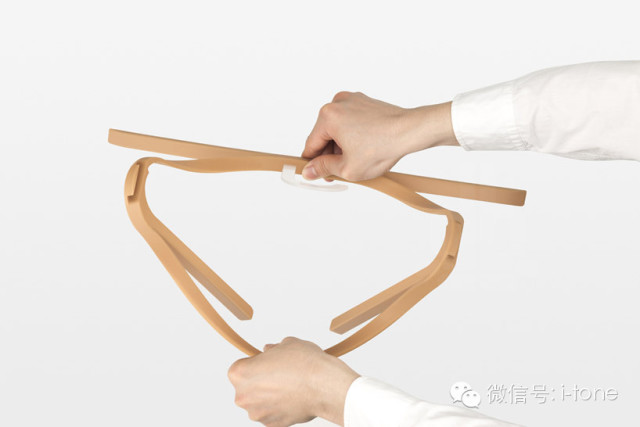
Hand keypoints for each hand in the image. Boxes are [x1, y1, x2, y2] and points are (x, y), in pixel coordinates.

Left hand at [227, 337, 359, 426]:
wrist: (323, 385)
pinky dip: (280, 408)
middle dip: (260, 381)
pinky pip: (272, 414)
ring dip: (270, 396)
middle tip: (280, 374)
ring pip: (260, 402)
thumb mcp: (286, 344)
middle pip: (247, 387)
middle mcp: (243, 396)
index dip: (255, 363)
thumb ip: (272, 349)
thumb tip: (268, 351)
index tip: (267, 363)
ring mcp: (257, 414)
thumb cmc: (304, 363)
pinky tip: (294, 397)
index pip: (240, 367)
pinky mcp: (272, 425)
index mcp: (239, 373)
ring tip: (290, 386)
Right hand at [301, 91, 457, 181]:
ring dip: (341, 146)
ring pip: (337, 129)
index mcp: (328, 116)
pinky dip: (352, 136)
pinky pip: (350, 121)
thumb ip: (323, 169)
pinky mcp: (364, 102)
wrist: (411, 131)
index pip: (311, 145)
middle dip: (330, 154)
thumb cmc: (383, 147)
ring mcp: (352, 100)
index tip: (314, 174)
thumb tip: (308, 171)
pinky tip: (363, 149)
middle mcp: (337, 103)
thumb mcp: (348, 167)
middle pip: (324, 135)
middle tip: (339, 173)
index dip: (312, 163)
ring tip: (355, 162)